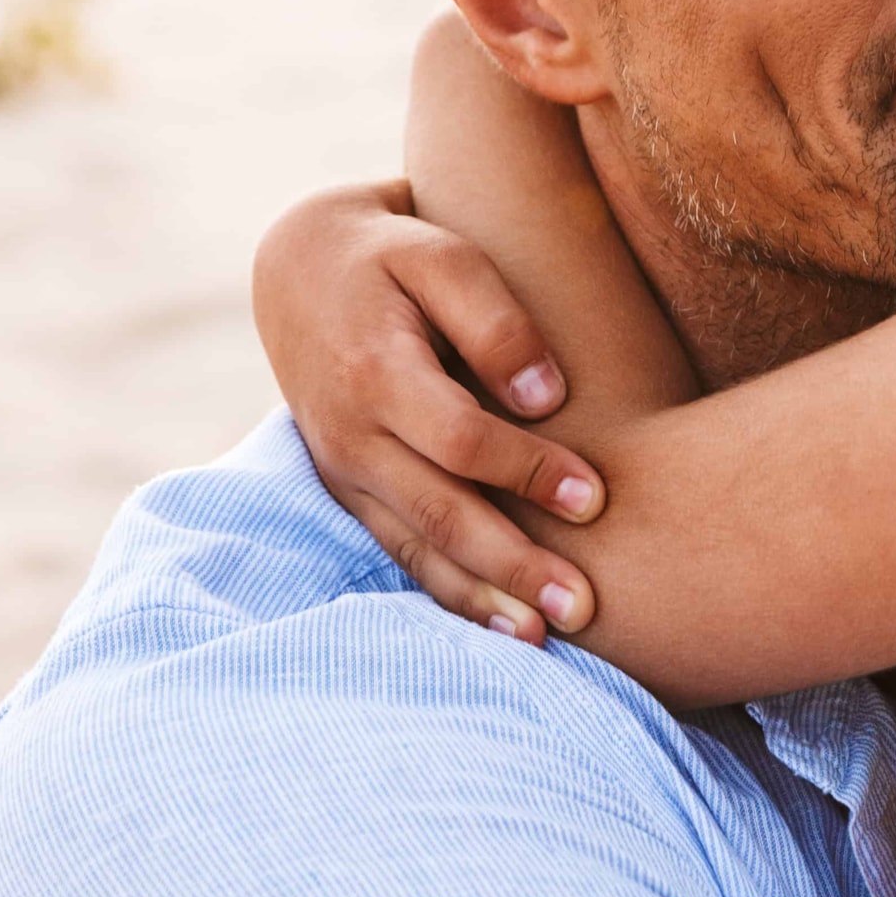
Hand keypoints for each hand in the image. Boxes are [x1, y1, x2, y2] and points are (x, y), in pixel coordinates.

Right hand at [250, 181, 603, 644]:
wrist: (299, 268)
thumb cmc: (393, 256)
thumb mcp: (442, 255)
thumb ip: (495, 320)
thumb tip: (548, 399)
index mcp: (373, 372)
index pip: (459, 439)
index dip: (528, 472)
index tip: (596, 498)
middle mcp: (349, 435)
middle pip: (439, 513)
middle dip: (511, 567)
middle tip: (582, 608)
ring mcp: (343, 470)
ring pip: (414, 548)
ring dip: (479, 600)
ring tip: (543, 641)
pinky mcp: (348, 489)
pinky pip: (398, 549)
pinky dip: (445, 592)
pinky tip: (495, 623)